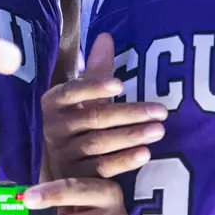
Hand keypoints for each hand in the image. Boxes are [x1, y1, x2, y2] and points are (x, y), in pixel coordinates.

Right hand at [43, 33, 166, 178]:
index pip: (72, 91)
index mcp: (53, 103)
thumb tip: (106, 37)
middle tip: (161, 111)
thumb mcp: (80, 99)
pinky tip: (146, 155)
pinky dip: (124, 161)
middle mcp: (53, 128)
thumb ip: (94, 71)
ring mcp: (63, 155)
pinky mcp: (75, 178)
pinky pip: (101, 169)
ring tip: (159, 130)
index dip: (94, 87)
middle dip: (129, 113)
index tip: (119, 84)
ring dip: (131, 136)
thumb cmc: (74, 126)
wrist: (58, 172)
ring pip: (99, 143)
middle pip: (93, 118)